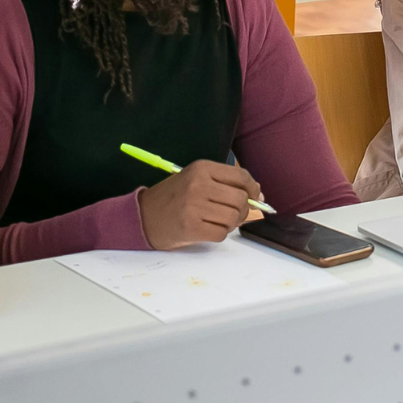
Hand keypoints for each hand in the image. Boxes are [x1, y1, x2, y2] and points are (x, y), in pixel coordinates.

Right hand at [137, 159, 262, 249]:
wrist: (144, 216)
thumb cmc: (174, 197)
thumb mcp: (197, 180)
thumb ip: (225, 183)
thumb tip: (258, 195)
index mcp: (202, 168)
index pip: (240, 176)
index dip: (253, 189)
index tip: (255, 196)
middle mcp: (198, 184)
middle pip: (240, 199)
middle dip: (243, 210)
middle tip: (233, 214)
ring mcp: (193, 206)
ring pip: (233, 218)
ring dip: (231, 223)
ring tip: (217, 221)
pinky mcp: (190, 227)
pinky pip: (221, 233)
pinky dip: (220, 234)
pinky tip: (208, 229)